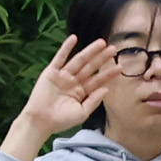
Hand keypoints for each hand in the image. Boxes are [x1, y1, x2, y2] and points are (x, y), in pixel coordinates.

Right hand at [3, 40, 118, 160]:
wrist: (40, 121)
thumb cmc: (60, 120)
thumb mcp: (81, 113)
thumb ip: (93, 101)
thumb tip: (106, 89)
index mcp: (81, 92)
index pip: (97, 80)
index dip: (108, 74)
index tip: (120, 67)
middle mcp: (73, 82)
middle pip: (90, 67)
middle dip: (102, 58)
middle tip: (114, 49)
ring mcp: (62, 76)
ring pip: (79, 60)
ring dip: (90, 51)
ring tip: (101, 43)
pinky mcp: (51, 72)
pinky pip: (60, 58)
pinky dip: (66, 48)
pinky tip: (74, 38)